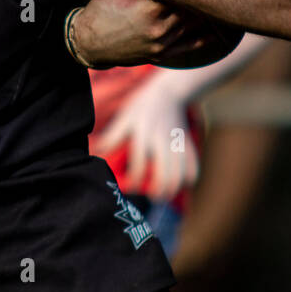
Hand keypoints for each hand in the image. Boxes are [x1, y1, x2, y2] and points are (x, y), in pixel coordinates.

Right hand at [74, 0, 211, 66]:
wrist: (87, 42)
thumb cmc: (100, 10)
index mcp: (149, 8)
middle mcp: (159, 27)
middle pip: (190, 8)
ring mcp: (161, 43)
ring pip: (192, 27)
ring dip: (205, 14)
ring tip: (217, 0)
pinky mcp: (160, 55)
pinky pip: (187, 46)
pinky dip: (202, 38)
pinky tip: (215, 30)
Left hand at [93, 73, 199, 201]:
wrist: (170, 92)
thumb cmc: (143, 106)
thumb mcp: (125, 117)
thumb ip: (113, 136)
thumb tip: (97, 151)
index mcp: (143, 135)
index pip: (139, 164)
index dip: (135, 180)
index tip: (132, 187)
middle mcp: (162, 141)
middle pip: (165, 172)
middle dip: (160, 191)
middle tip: (154, 198)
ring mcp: (177, 143)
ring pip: (181, 172)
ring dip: (174, 188)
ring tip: (166, 196)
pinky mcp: (188, 144)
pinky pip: (193, 165)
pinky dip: (189, 178)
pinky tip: (182, 184)